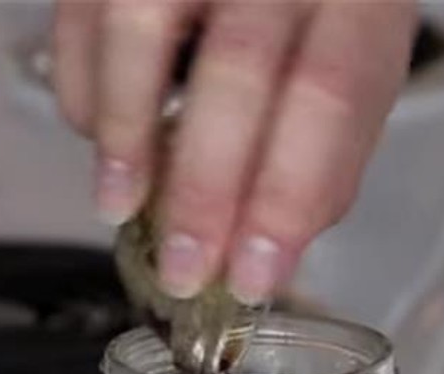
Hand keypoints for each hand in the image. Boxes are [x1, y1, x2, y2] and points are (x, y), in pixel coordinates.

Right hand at [51, 0, 415, 303]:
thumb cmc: (323, 7)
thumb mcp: (358, 68)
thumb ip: (327, 158)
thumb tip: (273, 256)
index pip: (329, 98)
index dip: (286, 195)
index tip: (254, 277)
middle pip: (240, 71)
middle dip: (206, 188)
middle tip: (184, 271)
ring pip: (141, 28)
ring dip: (127, 137)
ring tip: (121, 210)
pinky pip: (86, 14)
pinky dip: (88, 88)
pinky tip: (106, 139)